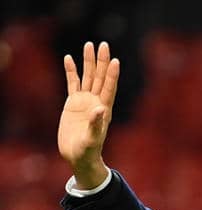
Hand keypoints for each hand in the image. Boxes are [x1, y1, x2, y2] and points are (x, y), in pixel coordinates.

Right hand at [58, 41, 118, 188]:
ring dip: (88, 62)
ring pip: (87, 77)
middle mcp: (96, 101)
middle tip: (104, 44)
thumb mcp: (92, 139)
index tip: (115, 61)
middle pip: (100, 77)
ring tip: (89, 45)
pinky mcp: (73, 103)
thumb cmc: (88, 150)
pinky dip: (71, 71)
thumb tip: (99, 109)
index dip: (112, 75)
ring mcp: (85, 101)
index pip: (109, 88)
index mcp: (104, 109)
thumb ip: (95, 124)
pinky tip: (68, 58)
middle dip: (101, 61)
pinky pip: (72, 83)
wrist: (78, 155)